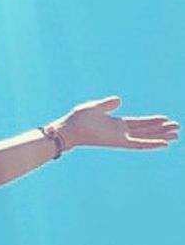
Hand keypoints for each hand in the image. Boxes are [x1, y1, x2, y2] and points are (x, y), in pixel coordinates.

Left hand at [53, 97, 178, 150]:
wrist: (70, 128)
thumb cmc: (79, 118)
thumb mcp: (96, 107)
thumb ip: (108, 104)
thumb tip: (120, 99)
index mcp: (116, 124)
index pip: (139, 123)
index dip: (153, 121)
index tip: (166, 119)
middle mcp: (121, 132)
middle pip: (146, 131)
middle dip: (161, 129)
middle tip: (177, 127)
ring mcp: (121, 138)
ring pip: (146, 138)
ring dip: (161, 136)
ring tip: (176, 135)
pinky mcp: (119, 143)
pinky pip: (139, 144)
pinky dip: (152, 144)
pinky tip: (164, 143)